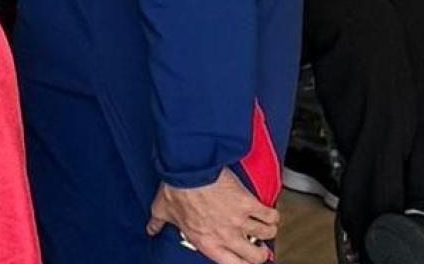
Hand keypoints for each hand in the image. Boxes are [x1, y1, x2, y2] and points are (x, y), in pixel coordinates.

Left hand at [146, 169, 276, 263]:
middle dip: (260, 253)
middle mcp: (225, 235)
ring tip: (266, 226)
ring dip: (268, 231)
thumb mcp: (162, 209)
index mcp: (206, 241)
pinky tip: (269, 212)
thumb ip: (158, 222)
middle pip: (255, 256)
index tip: (246, 260)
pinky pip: (270, 215)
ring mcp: (239, 220)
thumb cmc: (176, 188)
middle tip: (259, 246)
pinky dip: (272, 214)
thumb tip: (151, 228)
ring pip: (266, 235)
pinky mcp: (248, 203)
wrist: (188, 169)